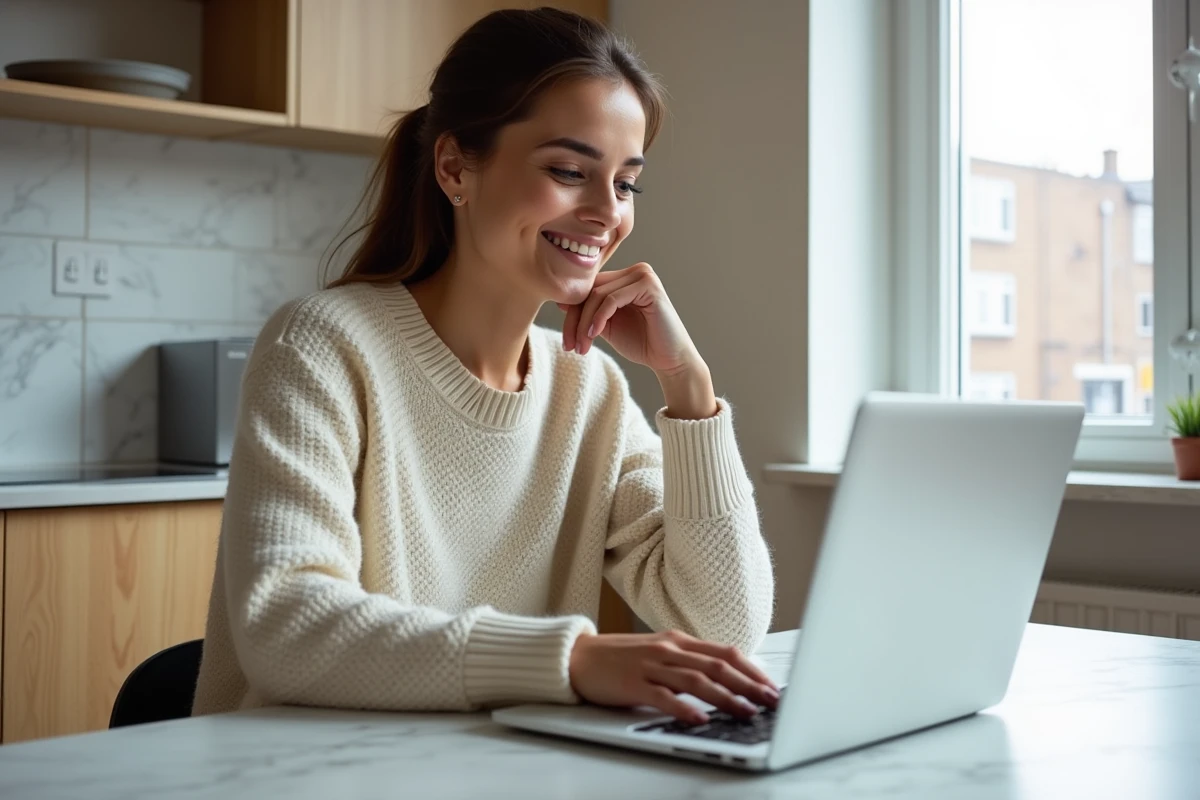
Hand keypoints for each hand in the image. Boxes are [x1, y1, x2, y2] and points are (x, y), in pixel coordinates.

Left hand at [559, 263, 697, 375]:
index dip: (572, 314)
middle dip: (575, 321)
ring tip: (582, 347)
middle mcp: (634, 272)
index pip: (588, 289)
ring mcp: (643, 275)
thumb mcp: (607, 327)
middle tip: (570, 346)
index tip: (567, 342)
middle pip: (590, 290)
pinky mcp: (649, 285)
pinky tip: (594, 335)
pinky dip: (598, 318)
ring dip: (584, 324)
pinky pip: (612, 299)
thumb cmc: (642, 344)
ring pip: (597, 295)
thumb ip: (588, 313)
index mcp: (625, 278)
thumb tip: (560, 301)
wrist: (669, 361)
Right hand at [568, 630, 779, 724]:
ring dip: (726, 698)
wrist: (578, 656)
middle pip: (717, 666)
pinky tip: (699, 719)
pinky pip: (663, 696)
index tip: (772, 687)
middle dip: (749, 685)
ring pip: (696, 681)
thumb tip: (727, 679)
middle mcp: (669, 650)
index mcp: (678, 641)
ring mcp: (651, 666)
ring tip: (746, 712)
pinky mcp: (633, 684)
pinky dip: (683, 708)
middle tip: (771, 702)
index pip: (725, 653)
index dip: (752, 670)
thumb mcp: (660, 652)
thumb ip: (689, 662)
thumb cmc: (621, 658)